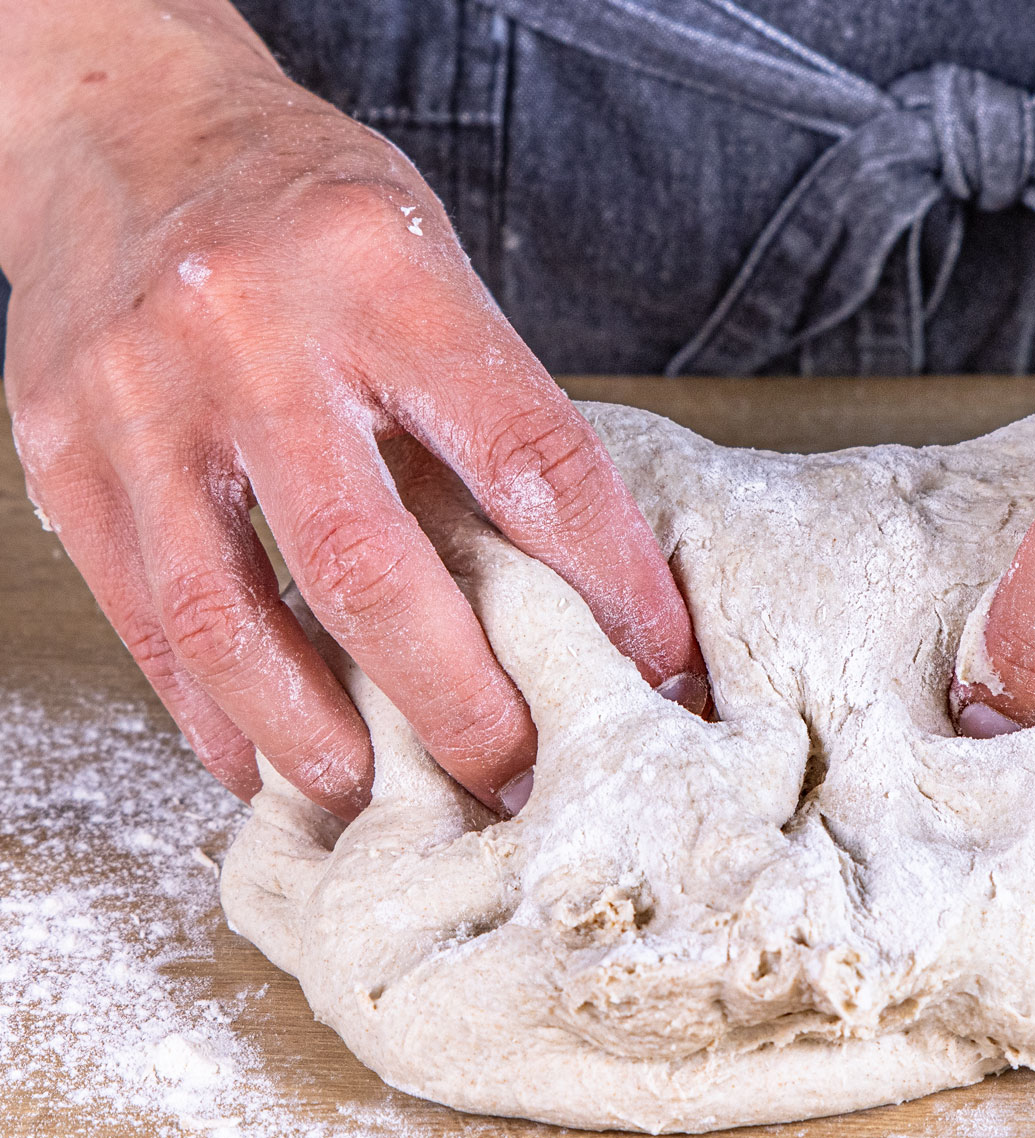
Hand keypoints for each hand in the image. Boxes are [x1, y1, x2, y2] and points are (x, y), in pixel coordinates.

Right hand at [0, 5, 704, 818]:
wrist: (127, 130)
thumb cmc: (309, 209)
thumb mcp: (428, 261)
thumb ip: (485, 405)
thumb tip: (580, 581)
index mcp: (382, 277)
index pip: (529, 456)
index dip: (608, 580)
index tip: (659, 665)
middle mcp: (253, 336)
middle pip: (374, 570)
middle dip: (461, 704)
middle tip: (520, 778)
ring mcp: (143, 400)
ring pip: (233, 621)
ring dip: (320, 738)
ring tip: (386, 797)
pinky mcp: (62, 451)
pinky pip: (144, 617)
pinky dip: (211, 711)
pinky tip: (266, 760)